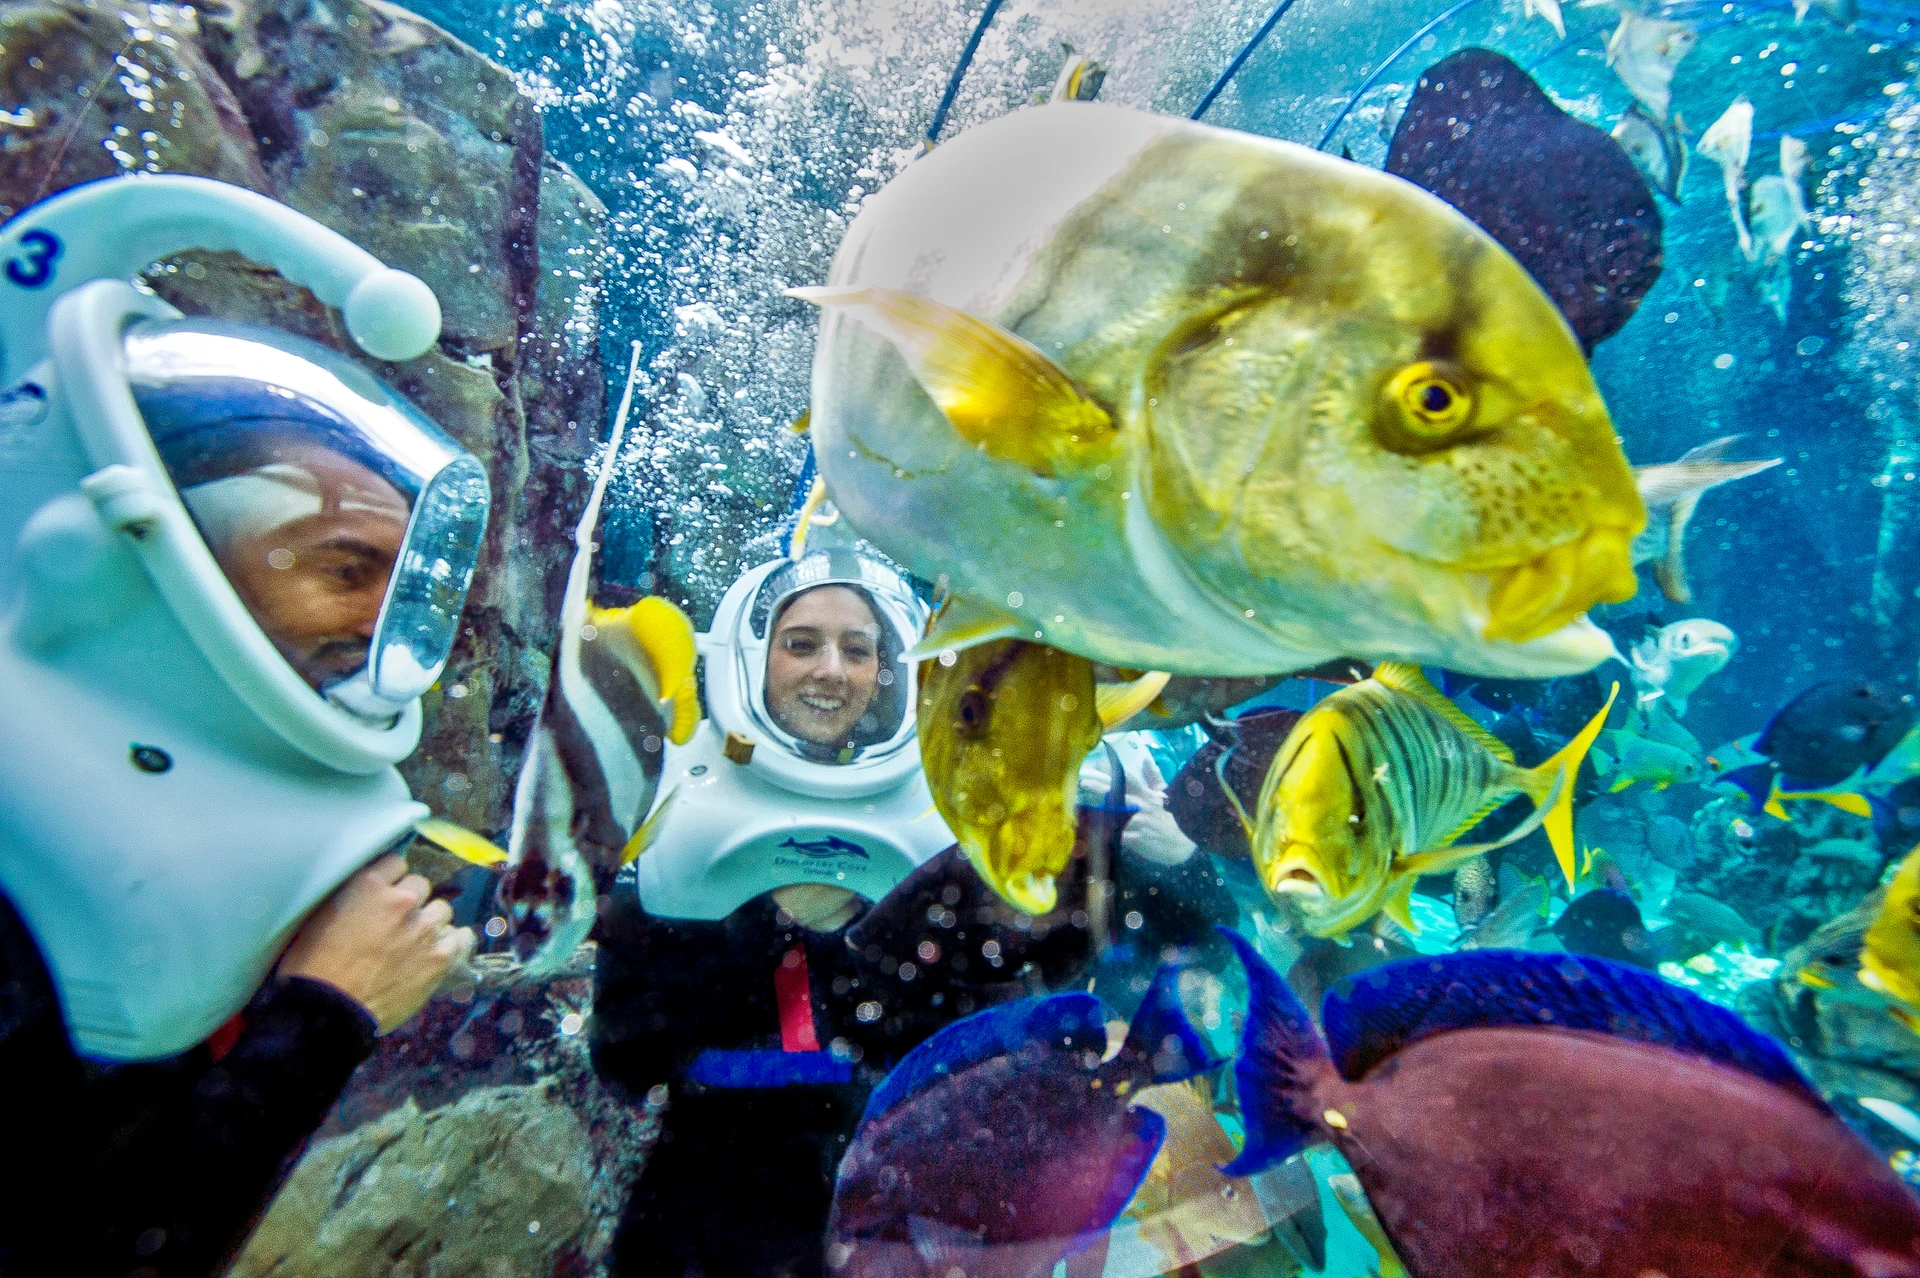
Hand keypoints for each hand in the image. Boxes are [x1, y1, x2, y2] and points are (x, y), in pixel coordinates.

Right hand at [278, 854, 474, 1033]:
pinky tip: (440, 951)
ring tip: (415, 942)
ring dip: (429, 922)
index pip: (396, 863)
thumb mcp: (319, 917)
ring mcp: (423, 929)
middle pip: (420, 885)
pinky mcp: (440, 957)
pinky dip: (452, 943)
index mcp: (368, 885)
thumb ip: (350, 896)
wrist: (327, 1012)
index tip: (386, 894)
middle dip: (409, 901)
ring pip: (441, 909)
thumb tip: (365, 891)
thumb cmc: (313, 969)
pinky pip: (461, 937)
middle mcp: (401, 901)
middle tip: (396, 923)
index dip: (391, 880)